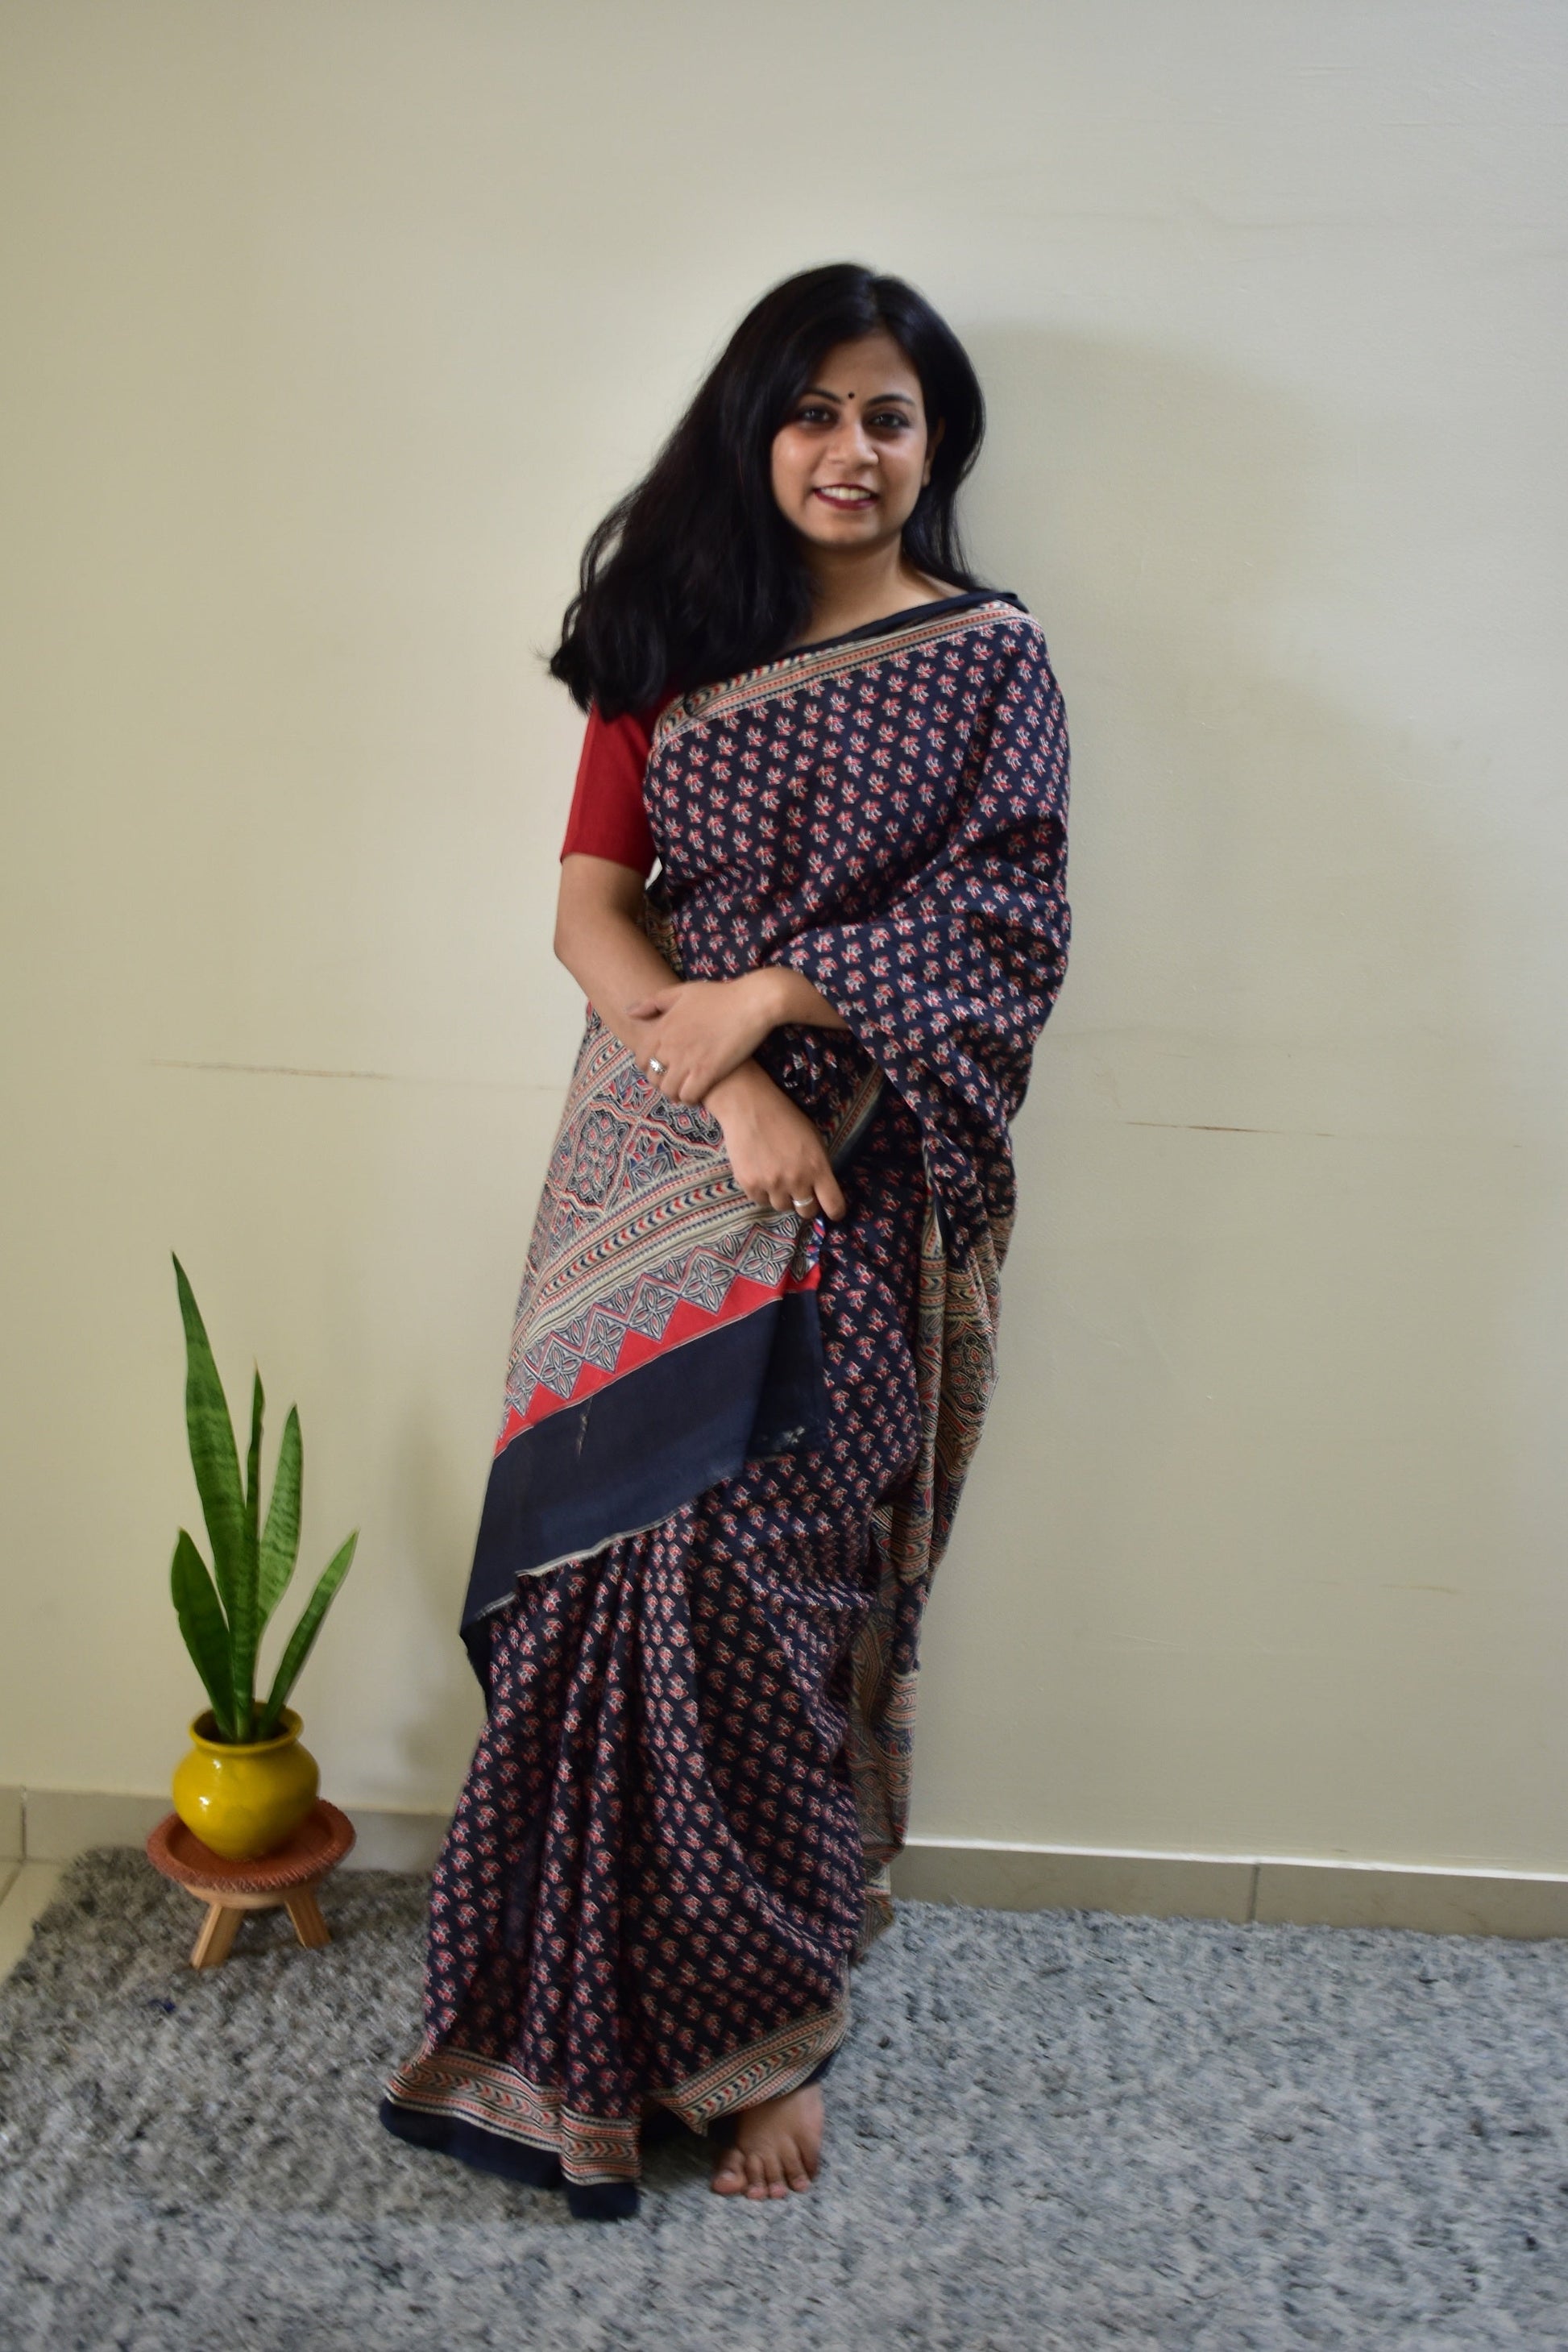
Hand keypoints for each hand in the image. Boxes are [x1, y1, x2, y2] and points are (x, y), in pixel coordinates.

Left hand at [625, 973, 778, 1103]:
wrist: (752, 1003)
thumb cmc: (719, 995)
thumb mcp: (682, 991)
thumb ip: (654, 1002)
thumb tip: (629, 1012)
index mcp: (662, 1028)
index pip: (641, 1059)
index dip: (649, 1067)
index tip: (661, 1068)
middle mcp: (670, 1046)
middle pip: (653, 1077)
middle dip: (662, 1082)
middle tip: (675, 1080)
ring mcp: (688, 1060)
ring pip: (669, 1090)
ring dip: (675, 1093)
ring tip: (686, 1089)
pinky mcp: (707, 1072)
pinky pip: (688, 1096)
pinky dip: (690, 1098)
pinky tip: (699, 1093)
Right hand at [705, 1064, 847, 1221]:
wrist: (748, 1107)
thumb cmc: (785, 1117)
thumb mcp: (813, 1139)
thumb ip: (819, 1166)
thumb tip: (820, 1189)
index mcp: (817, 1167)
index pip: (833, 1204)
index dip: (835, 1211)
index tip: (833, 1211)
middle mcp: (797, 1180)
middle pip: (807, 1212)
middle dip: (807, 1205)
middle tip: (801, 1193)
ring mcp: (772, 1185)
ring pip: (782, 1207)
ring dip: (783, 1196)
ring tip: (776, 1176)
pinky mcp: (750, 1186)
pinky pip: (761, 1200)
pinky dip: (763, 1191)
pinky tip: (760, 1172)